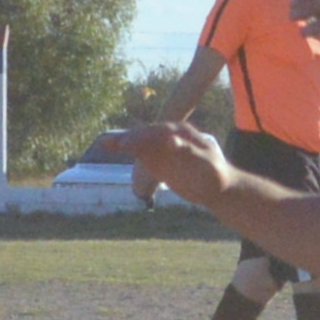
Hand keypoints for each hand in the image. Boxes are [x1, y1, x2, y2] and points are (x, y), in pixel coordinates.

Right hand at [101, 123, 233, 209]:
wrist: (217, 187)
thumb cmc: (215, 174)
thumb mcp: (205, 163)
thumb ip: (188, 151)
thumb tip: (170, 140)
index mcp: (181, 132)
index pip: (159, 132)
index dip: (145, 136)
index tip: (132, 143)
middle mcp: (168, 135)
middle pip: (145, 135)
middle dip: (130, 139)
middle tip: (114, 145)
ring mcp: (160, 146)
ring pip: (137, 141)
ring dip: (121, 142)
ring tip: (102, 143)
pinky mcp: (155, 158)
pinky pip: (136, 152)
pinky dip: (122, 149)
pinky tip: (106, 147)